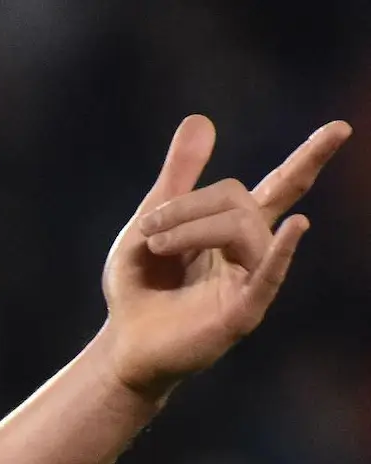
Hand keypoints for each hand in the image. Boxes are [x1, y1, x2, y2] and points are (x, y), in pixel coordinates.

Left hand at [101, 114, 349, 400]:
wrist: (123, 344)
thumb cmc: (139, 288)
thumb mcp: (149, 224)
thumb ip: (177, 177)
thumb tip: (200, 119)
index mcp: (233, 228)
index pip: (281, 186)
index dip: (310, 157)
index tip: (341, 128)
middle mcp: (251, 251)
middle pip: (240, 202)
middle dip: (187, 206)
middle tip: (146, 228)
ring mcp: (251, 280)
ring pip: (242, 230)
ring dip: (191, 229)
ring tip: (153, 247)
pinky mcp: (242, 312)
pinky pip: (269, 276)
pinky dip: (282, 252)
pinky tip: (298, 227)